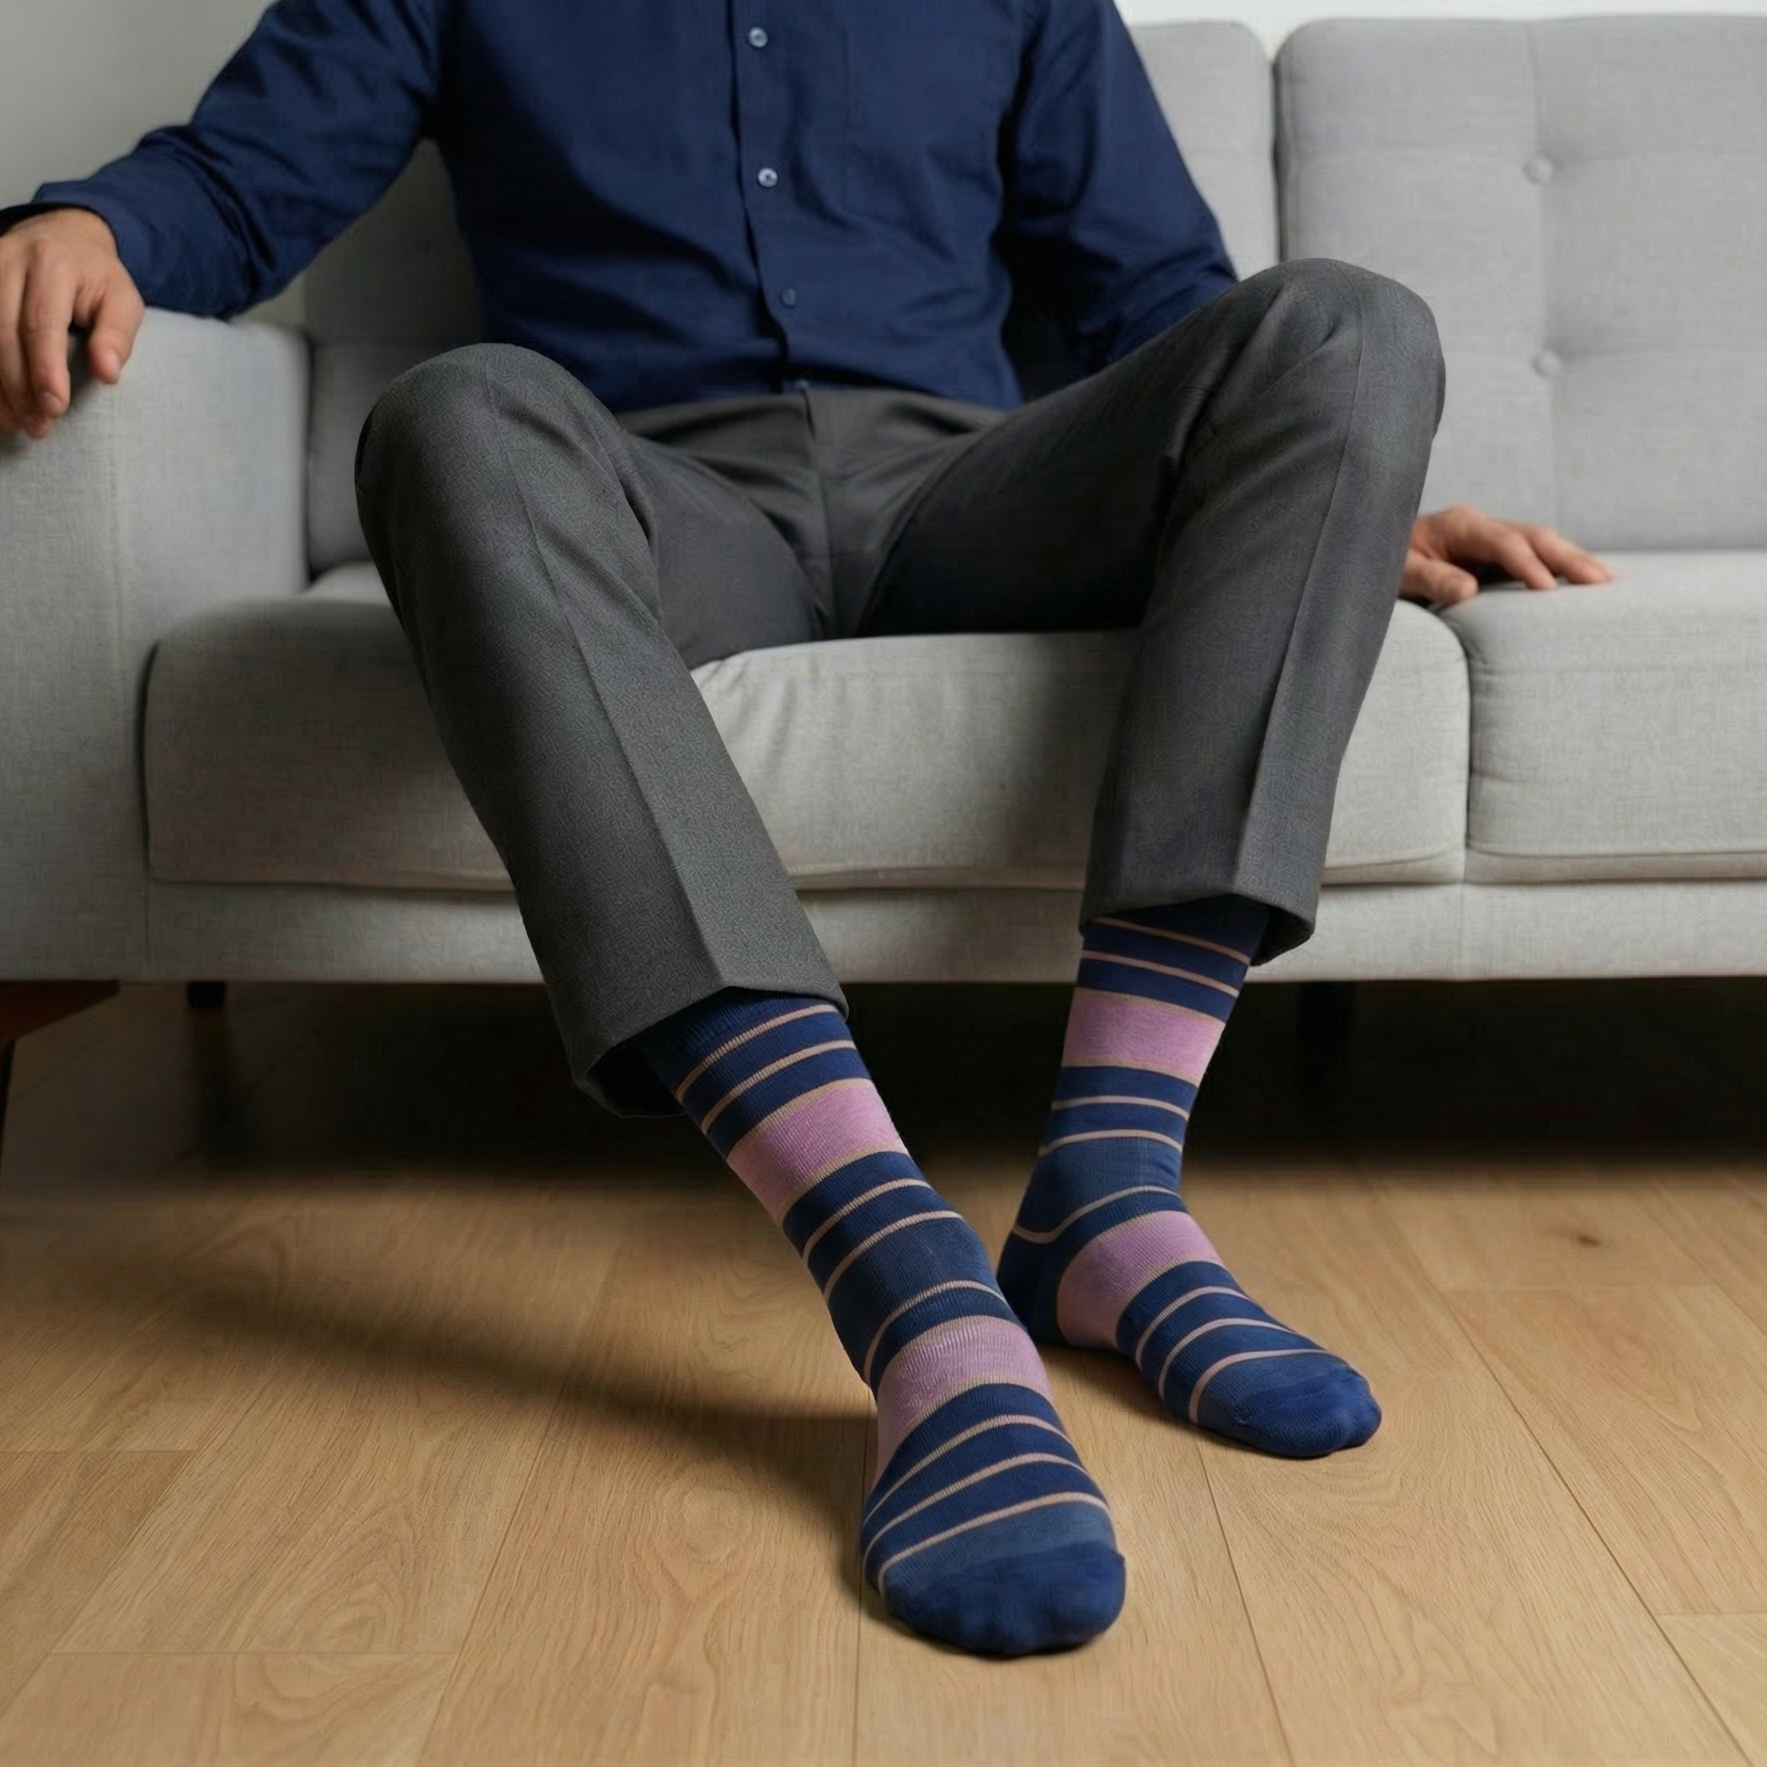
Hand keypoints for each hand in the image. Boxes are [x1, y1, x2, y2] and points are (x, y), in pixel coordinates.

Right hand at [0, 207, 143, 440]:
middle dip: (19, 386)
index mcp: (52, 262)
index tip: (54, 408)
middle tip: (37, 425)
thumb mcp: (123, 300)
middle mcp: (8, 261)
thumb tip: (107, 373)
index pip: (41, 323)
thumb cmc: (97, 278)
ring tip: (16, 422)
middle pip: (3, 332)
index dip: (44, 369)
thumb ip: (117, 335)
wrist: (62, 237)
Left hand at [1402, 504, 1613, 605]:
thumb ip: (1430, 579)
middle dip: (1569, 558)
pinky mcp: (1494, 555)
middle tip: (1601, 582)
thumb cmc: (1381, 563)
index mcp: (1459, 525)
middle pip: (1534, 536)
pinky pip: (1533, 558)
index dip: (1528, 564)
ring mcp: (1490, 539)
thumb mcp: (1397, 573)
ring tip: (1605, 583)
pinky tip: (1582, 584)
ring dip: (1573, 561)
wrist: (1374, 549)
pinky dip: (1558, 568)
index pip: (1504, 541)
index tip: (1547, 589)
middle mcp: (1481, 525)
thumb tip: (1467, 590)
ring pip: (1541, 543)